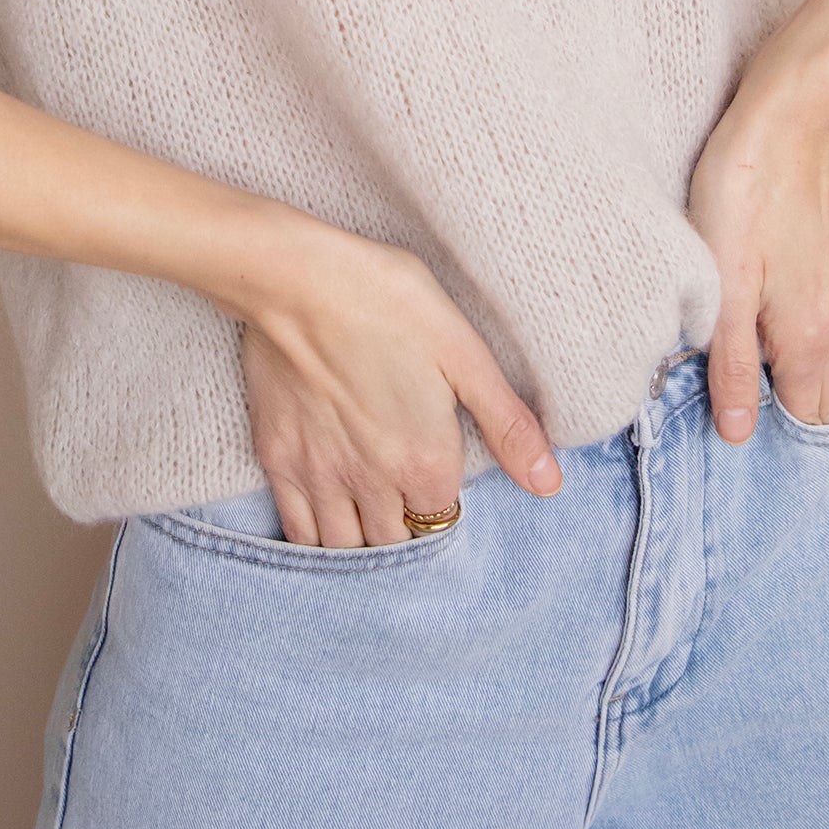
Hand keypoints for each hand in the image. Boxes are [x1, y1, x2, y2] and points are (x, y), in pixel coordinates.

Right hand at [236, 229, 561, 546]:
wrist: (298, 280)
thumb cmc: (387, 302)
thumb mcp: (463, 352)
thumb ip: (507, 425)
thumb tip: (550, 484)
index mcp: (426, 461)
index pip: (443, 518)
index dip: (445, 503)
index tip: (439, 482)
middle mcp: (374, 482)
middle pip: (395, 543)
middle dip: (405, 534)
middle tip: (404, 508)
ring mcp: (321, 475)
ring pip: (345, 548)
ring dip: (362, 548)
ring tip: (368, 527)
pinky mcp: (278, 458)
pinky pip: (298, 531)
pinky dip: (313, 544)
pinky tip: (322, 530)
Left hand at [684, 74, 828, 443]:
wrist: (784, 125)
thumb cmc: (741, 200)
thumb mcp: (721, 287)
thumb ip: (732, 364)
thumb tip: (739, 434)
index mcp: (808, 339)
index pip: (809, 417)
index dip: (780, 427)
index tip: (750, 418)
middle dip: (810, 411)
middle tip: (767, 401)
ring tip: (796, 377)